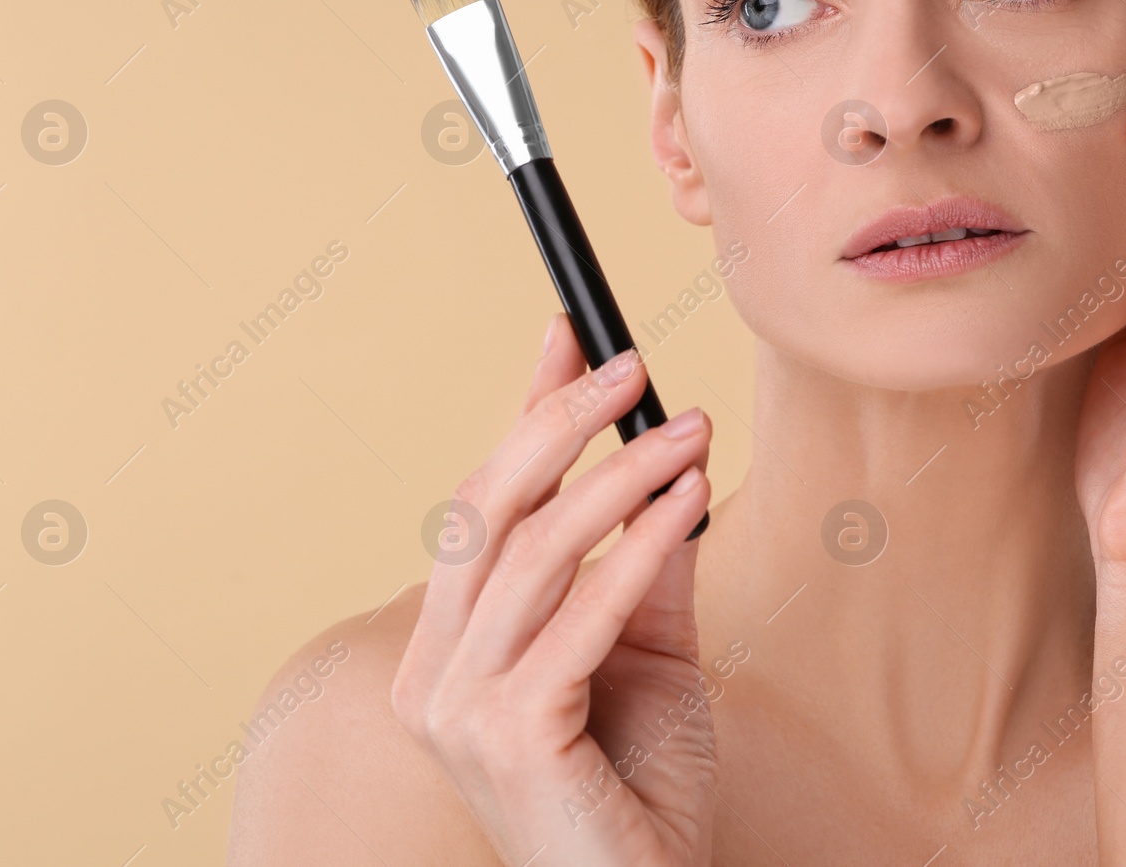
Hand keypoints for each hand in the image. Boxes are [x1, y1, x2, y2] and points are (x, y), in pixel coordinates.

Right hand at [390, 312, 716, 866]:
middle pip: (486, 509)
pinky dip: (640, 546)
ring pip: (534, 549)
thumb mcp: (650, 653)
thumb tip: (669, 468)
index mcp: (451, 646)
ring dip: (622, 478)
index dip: (522, 414)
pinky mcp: (508, 732)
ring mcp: (458, 705)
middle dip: (560, 423)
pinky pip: (582, 610)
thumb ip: (647, 567)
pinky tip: (687, 503)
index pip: (482, 504)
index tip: (568, 336)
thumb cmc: (639, 789)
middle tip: (634, 367)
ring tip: (691, 434)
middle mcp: (434, 670)